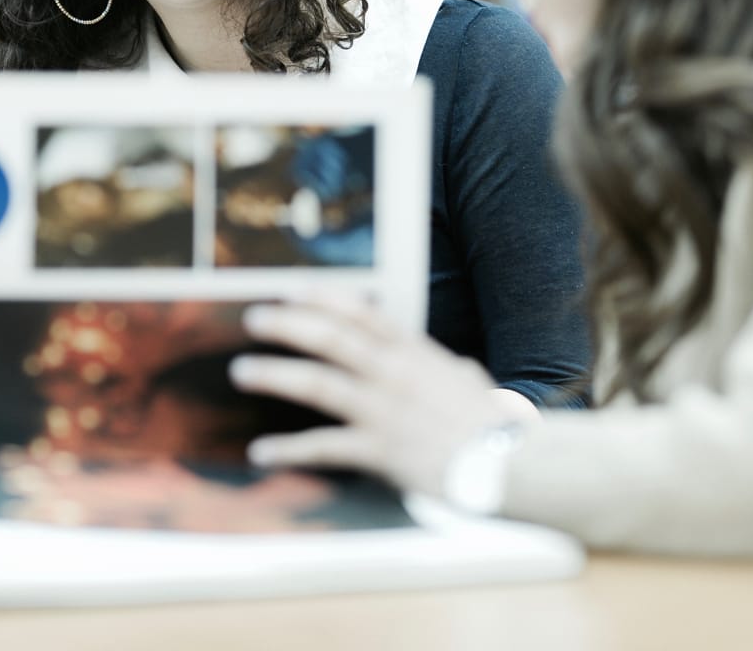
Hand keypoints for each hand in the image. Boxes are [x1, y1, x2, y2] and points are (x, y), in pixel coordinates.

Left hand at [229, 296, 525, 497]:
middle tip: (253, 318)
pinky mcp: (381, 451)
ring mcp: (386, 412)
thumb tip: (443, 363)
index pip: (363, 313)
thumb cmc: (494, 424)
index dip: (323, 298)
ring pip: (319, 384)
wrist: (510, 465)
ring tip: (242, 370)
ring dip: (275, 375)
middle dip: (287, 326)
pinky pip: (325, 448)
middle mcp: (396, 374)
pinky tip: (260, 451)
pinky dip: (289, 450)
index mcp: (416, 352)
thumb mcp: (468, 380)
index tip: (291, 289)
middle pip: (331, 340)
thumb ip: (444, 368)